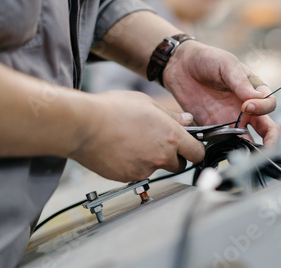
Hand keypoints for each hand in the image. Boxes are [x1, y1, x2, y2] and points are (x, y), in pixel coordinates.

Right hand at [69, 91, 204, 181]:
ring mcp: (144, 169)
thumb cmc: (112, 110)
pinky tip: (121, 149)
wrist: (83, 125)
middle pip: (179, 165)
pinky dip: (132, 164)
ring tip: (133, 141)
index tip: (192, 147)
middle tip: (159, 143)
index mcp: (171, 137)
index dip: (195, 149)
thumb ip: (171, 115)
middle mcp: (161, 156)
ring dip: (150, 159)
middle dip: (174, 156)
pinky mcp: (127, 177)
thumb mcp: (147, 103)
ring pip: (156, 168)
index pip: (197, 153)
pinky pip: (136, 172)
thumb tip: (187, 120)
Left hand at [163, 41, 278, 145]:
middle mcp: (246, 109)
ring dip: (248, 150)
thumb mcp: (227, 64)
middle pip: (266, 130)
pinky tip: (222, 152)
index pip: (269, 104)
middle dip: (271, 141)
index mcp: (253, 91)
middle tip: (267, 149)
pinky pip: (223, 144)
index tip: (247, 105)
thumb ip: (241, 81)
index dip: (263, 108)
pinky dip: (225, 150)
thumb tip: (257, 98)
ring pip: (247, 141)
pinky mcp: (213, 129)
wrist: (180, 65)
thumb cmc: (207, 59)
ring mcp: (230, 121)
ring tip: (245, 156)